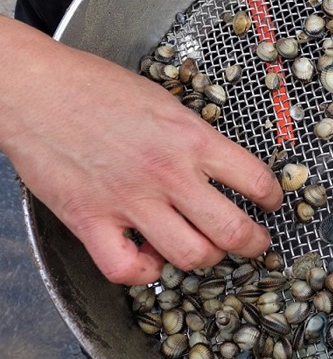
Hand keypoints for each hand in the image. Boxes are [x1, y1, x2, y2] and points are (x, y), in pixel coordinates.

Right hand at [0, 17, 282, 284]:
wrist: (34, 89)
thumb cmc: (95, 87)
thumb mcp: (164, 102)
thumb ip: (194, 137)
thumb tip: (217, 165)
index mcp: (191, 139)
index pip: (254, 179)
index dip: (272, 197)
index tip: (272, 203)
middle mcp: (167, 174)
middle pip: (232, 230)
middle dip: (254, 243)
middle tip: (256, 243)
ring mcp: (129, 202)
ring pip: (191, 256)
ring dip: (206, 258)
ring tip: (206, 249)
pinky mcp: (90, 221)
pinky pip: (127, 269)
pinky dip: (145, 271)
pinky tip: (150, 257)